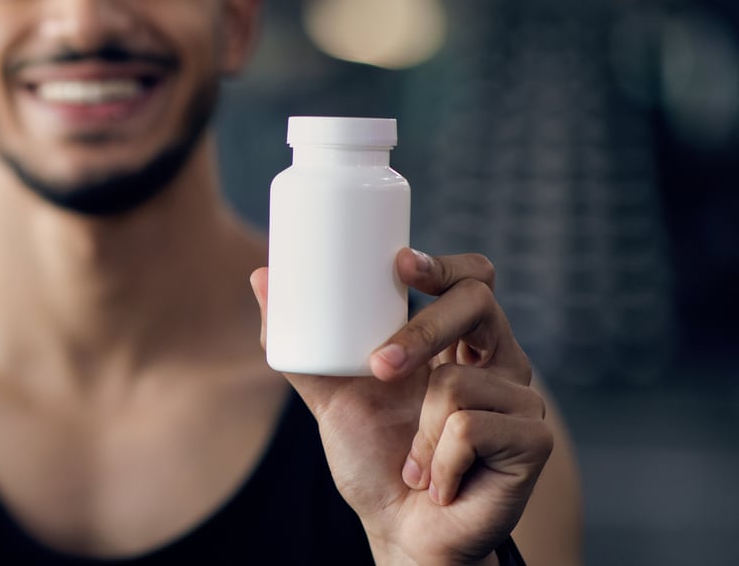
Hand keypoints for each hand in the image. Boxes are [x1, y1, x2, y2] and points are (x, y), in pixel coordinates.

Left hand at [250, 249, 551, 565]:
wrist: (399, 531)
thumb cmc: (374, 460)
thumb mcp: (332, 396)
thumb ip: (301, 344)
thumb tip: (259, 277)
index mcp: (459, 343)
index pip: (472, 280)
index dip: (447, 264)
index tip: (402, 263)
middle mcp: (499, 362)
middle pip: (477, 303)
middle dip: (421, 332)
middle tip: (379, 370)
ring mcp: (522, 399)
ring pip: (456, 383)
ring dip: (418, 434)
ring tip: (416, 462)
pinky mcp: (533, 439)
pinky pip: (470, 428)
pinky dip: (437, 462)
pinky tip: (440, 482)